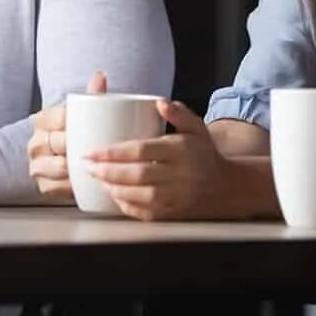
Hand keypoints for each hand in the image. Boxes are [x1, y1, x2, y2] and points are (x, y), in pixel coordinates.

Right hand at [28, 71, 105, 200]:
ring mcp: (36, 165)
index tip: (97, 126)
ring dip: (77, 170)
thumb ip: (92, 95)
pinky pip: (55, 187)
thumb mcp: (83, 113)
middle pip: (61, 144)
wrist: (65, 156)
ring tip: (99, 167)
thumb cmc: (77, 132)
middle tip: (106, 149)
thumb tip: (100, 75)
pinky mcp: (42, 184)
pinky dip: (71, 187)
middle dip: (82, 148)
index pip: (60, 118)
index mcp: (43, 120)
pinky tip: (85, 184)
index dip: (77, 122)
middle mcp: (35, 142)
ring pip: (58, 168)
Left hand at [86, 100, 248, 220]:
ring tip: (97, 180)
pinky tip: (115, 196)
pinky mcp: (174, 213)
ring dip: (114, 188)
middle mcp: (179, 175)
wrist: (228, 187)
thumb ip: (178, 113)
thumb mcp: (197, 128)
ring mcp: (177, 196)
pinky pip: (147, 213)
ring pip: (139, 195)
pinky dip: (128, 206)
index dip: (114, 152)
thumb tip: (158, 102)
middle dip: (107, 172)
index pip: (141, 151)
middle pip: (136, 174)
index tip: (93, 151)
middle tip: (87, 166)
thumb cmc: (205, 154)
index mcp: (180, 151)